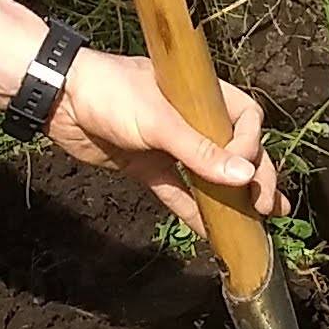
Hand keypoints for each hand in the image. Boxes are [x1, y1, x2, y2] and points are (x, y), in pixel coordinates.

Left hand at [46, 49, 283, 229]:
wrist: (60, 99)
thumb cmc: (112, 94)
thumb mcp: (159, 121)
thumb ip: (200, 151)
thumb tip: (245, 178)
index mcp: (201, 94)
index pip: (245, 119)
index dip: (250, 145)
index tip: (242, 168)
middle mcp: (191, 119)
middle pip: (235, 150)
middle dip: (255, 177)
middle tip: (268, 205)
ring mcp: (170, 146)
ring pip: (210, 175)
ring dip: (232, 198)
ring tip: (261, 221)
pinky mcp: (150, 168)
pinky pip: (179, 193)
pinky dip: (196, 213)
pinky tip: (216, 234)